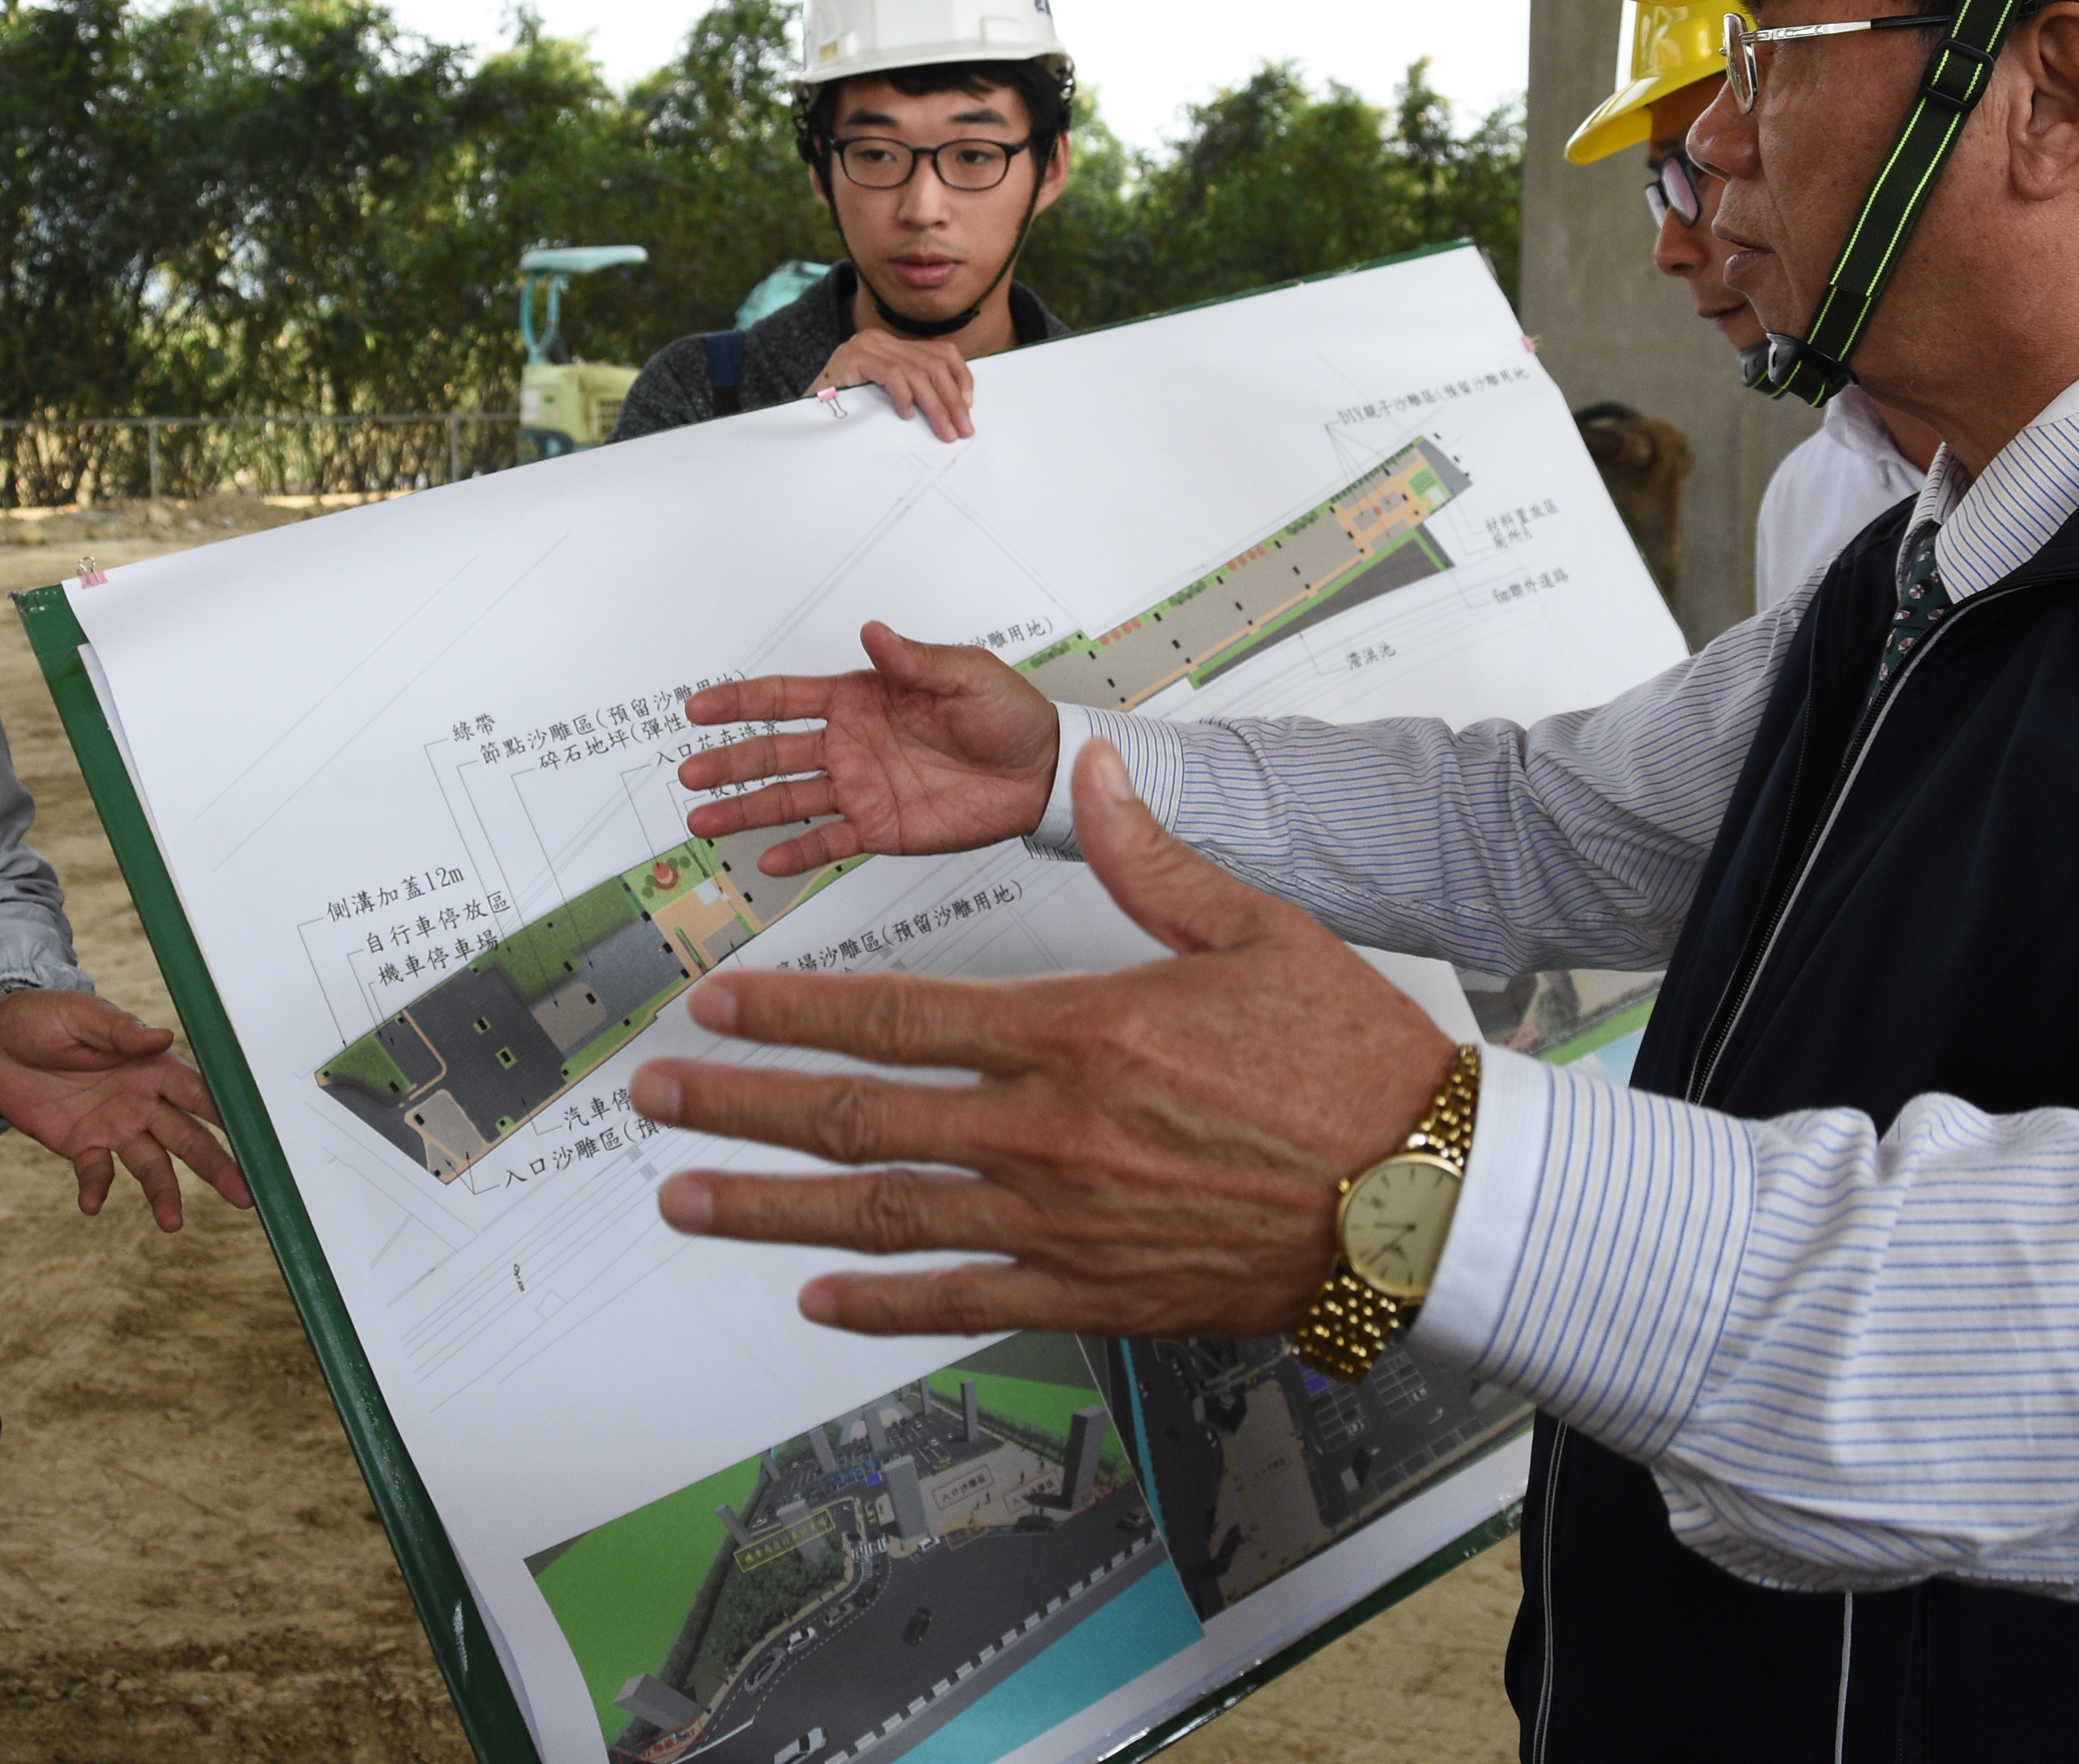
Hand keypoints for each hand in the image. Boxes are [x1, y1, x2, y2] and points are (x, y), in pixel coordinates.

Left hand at [0, 988, 254, 1231]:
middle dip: (216, 1165)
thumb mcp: (82, 1015)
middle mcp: (141, 1102)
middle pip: (187, 1138)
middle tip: (243, 1194)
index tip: (254, 1135)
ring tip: (173, 1223)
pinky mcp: (80, 1145)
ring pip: (151, 1164)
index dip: (225, 1113)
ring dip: (163, 1192)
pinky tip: (92, 1204)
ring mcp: (113, 1126)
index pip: (197, 1093)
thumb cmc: (45, 1017)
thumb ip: (120, 1030)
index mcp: (151, 1067)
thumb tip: (161, 1036)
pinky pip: (96, 1173)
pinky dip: (96, 1189)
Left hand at [631, 738, 1457, 1336]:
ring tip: (686, 1199)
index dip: (793, 1009)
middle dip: (742, 1102)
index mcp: (1077, 1033)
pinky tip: (816, 1298)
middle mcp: (1047, 1134)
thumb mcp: (1256, 929)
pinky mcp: (1095, 1294)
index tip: (717, 1001)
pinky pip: (965, 1300)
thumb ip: (1155, 859)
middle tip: (653, 1098)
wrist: (1426, 1197)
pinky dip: (882, 1302)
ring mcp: (1062, 1224)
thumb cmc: (1349, 1060)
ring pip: (882, 1215)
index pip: (897, 1015)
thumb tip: (1093, 776)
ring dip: (771, 1208)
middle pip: (858, 1117)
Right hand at [680, 621, 1058, 877]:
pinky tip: (767, 861)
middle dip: (729, 761)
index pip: (786, 698)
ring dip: (745, 809)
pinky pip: (829, 842)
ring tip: (703, 823)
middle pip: (774, 752)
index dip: (740, 702)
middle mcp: (850, 744)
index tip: (699, 708)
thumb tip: (874, 633)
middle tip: (689, 774)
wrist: (1042, 773)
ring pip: (789, 800)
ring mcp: (860, 788)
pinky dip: (798, 853)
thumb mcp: (965, 675)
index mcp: (861, 698)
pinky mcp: (880, 828)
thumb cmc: (1008, 715)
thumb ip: (914, 660)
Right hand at [809, 330, 980, 440]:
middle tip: (963, 429)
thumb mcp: (886, 395)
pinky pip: (892, 374)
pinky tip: (907, 416)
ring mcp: (865, 346)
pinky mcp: (852, 358)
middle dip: (953, 400)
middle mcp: (879, 339)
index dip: (961, 377)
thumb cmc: (845, 408)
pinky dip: (905, 396)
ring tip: (944, 431)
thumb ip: (913, 390)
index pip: (941, 352)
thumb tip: (954, 409)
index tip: (969, 405)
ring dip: (936, 406)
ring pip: (917, 373)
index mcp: (891, 344)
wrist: (803, 411)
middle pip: (933, 364)